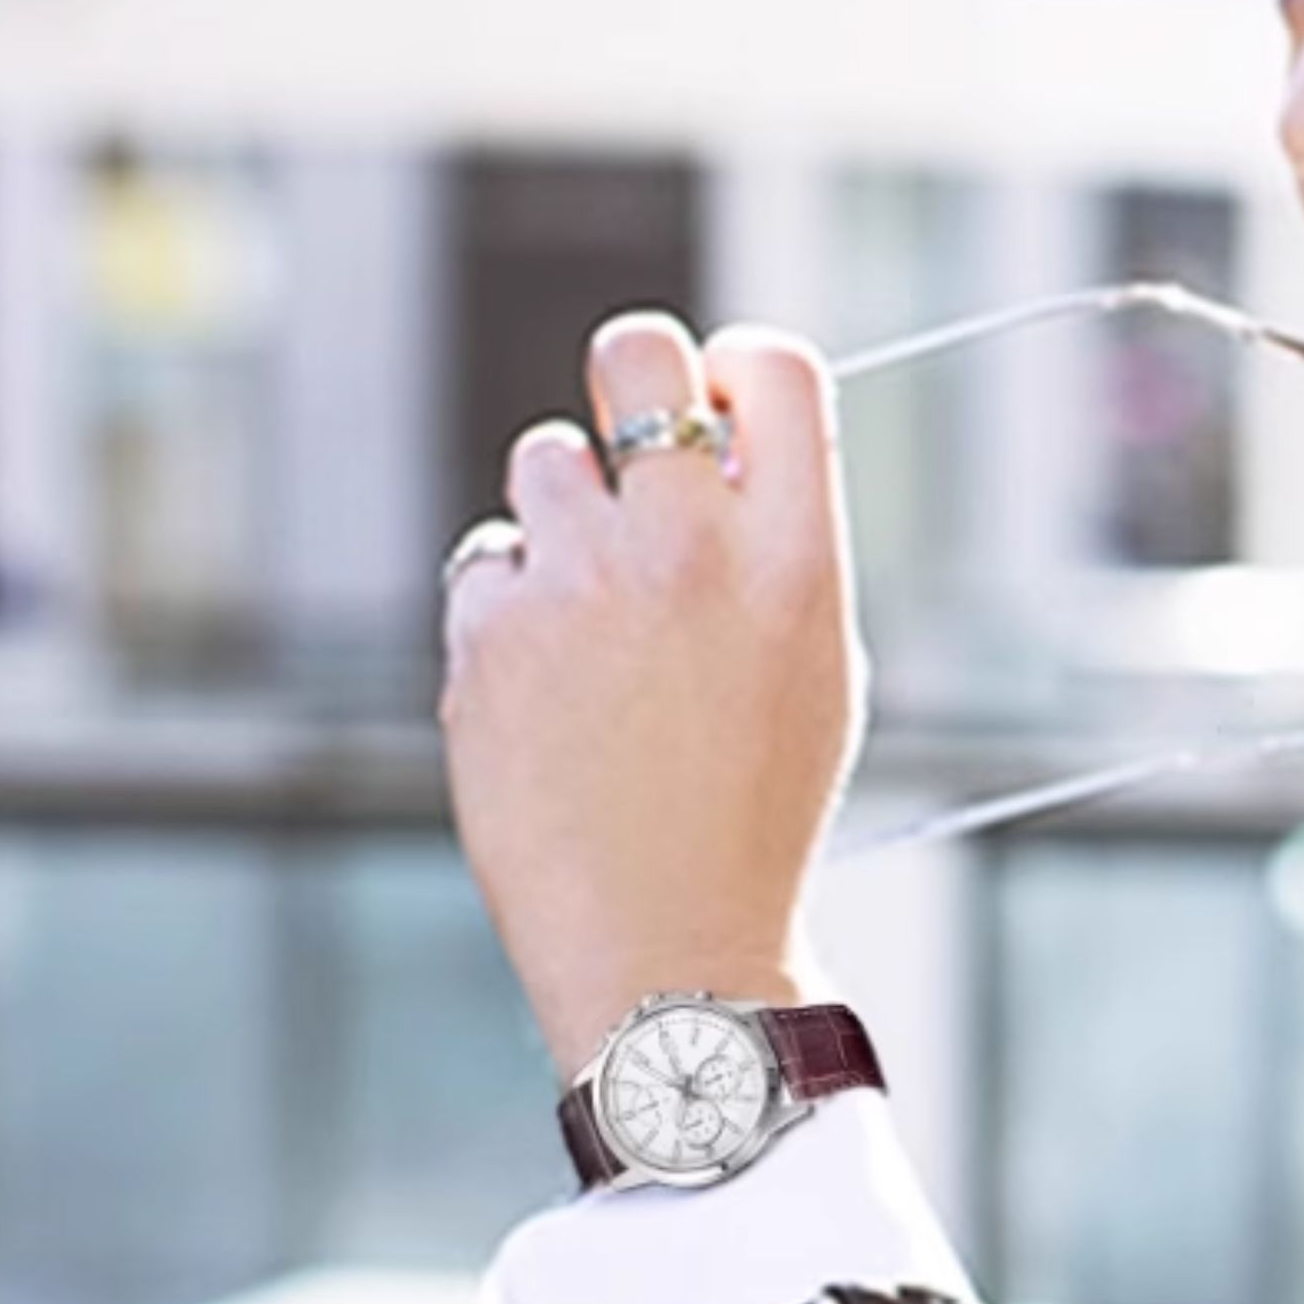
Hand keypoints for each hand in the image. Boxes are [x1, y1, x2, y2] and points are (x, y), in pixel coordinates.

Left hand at [437, 311, 869, 1078]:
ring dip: (565, 522)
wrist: (669, 949)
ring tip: (594, 631)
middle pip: (637, 354)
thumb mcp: (815, 673)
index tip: (718, 417)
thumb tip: (720, 437)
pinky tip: (549, 698)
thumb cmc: (751, 819)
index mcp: (797, 561)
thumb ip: (774, 547)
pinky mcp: (491, 634)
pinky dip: (510, 614)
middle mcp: (691, 549)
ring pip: (546, 461)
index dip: (735, 371)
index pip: (774, 364)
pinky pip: (488, 562)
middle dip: (629, 385)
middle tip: (629, 460)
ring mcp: (582, 585)